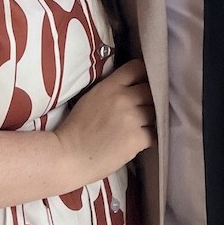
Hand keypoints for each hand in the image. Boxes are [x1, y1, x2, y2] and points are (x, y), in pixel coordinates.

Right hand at [54, 59, 155, 187]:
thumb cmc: (76, 127)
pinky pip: (154, 133)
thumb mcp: (92, 97)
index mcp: (110, 86)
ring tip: (139, 127)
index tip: (142, 83)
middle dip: (148, 99)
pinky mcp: (136, 139)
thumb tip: (131, 85)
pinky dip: (149, 137)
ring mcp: (132, 118)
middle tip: (142, 108)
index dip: (142, 75)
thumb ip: (112, 88)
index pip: (137, 68)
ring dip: (150, 119)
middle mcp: (124, 98)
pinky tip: (140, 140)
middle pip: (150, 90)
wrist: (68, 156)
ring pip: (155, 112)